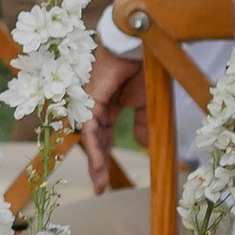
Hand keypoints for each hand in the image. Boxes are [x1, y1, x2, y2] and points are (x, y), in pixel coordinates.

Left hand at [82, 43, 136, 190]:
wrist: (137, 46)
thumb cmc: (141, 68)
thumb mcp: (144, 103)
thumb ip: (141, 125)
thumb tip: (143, 147)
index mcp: (108, 107)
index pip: (104, 138)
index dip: (105, 158)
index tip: (107, 183)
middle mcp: (96, 107)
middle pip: (95, 142)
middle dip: (98, 166)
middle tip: (100, 189)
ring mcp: (90, 104)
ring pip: (91, 138)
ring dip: (95, 161)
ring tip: (100, 183)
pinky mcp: (90, 100)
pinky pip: (90, 127)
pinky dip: (95, 146)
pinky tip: (98, 163)